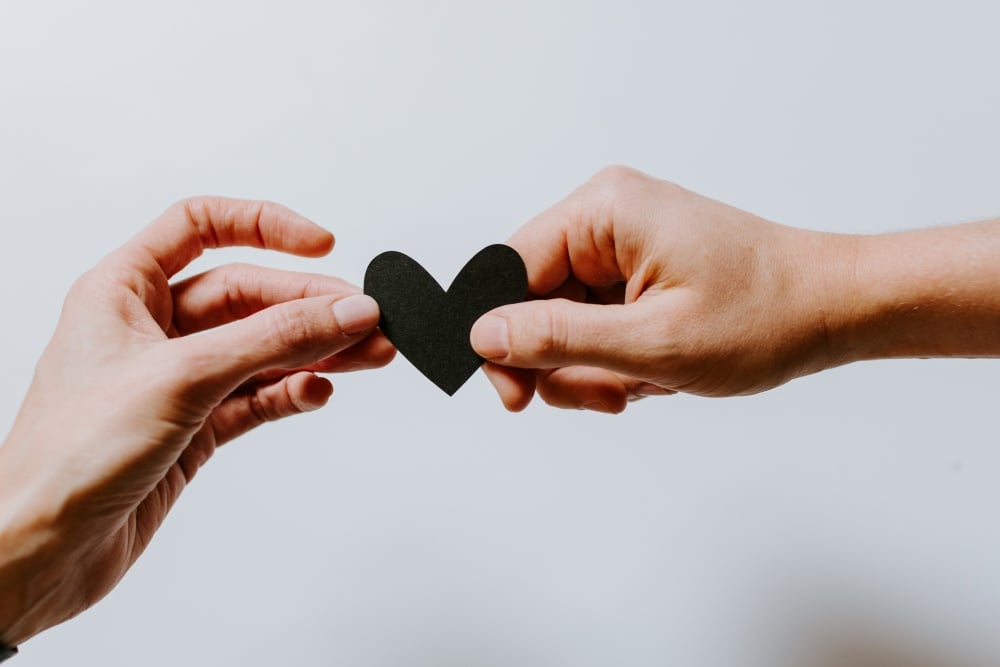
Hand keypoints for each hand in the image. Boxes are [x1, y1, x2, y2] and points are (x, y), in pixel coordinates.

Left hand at [0, 198, 394, 644]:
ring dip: (316, 350)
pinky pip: (258, 396)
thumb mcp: (183, 377)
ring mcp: (177, 379)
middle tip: (366, 319)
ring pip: (262, 348)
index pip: (201, 225)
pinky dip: (291, 392)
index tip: (321, 244)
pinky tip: (316, 392)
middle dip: (311, 305)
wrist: (41, 552)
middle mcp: (151, 329)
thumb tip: (344, 310)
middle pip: (248, 294)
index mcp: (124, 290)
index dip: (264, 225)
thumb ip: (273, 340)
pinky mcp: (195, 427)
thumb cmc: (68, 456)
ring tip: (369, 354)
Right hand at [470, 166, 856, 411]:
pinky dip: (616, 360)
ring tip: (644, 383)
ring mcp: (623, 244)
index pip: (507, 271)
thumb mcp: (653, 342)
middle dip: (563, 362)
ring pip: (563, 322)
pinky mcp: (637, 270)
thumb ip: (558, 339)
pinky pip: (595, 323)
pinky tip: (655, 371)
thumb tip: (483, 336)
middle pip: (533, 302)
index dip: (502, 339)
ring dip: (594, 368)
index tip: (516, 397)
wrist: (834, 309)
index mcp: (603, 211)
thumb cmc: (765, 315)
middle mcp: (606, 217)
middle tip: (609, 394)